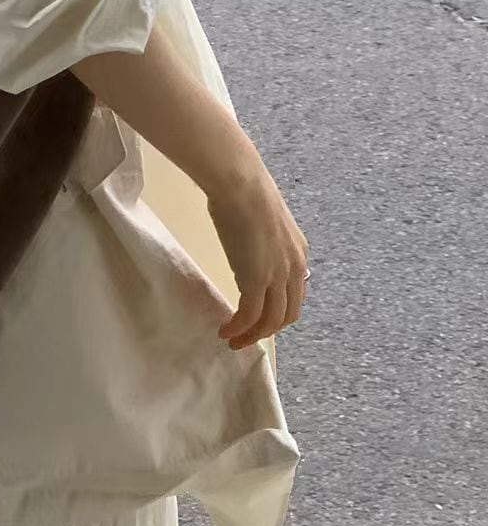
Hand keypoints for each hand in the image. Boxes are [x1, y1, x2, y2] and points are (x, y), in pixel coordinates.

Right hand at [206, 152, 310, 350]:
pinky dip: (239, 328)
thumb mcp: (264, 221)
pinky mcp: (257, 280)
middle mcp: (295, 269)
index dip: (277, 311)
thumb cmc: (244, 192)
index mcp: (299, 254)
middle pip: (287, 314)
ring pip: (271, 321)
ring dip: (252, 335)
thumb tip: (248, 245)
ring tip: (233, 340)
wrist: (241, 185)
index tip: (258, 318)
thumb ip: (263, 240)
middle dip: (266, 331)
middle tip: (246, 337)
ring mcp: (278, 276)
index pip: (295, 295)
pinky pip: (250, 315)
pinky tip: (226, 330)